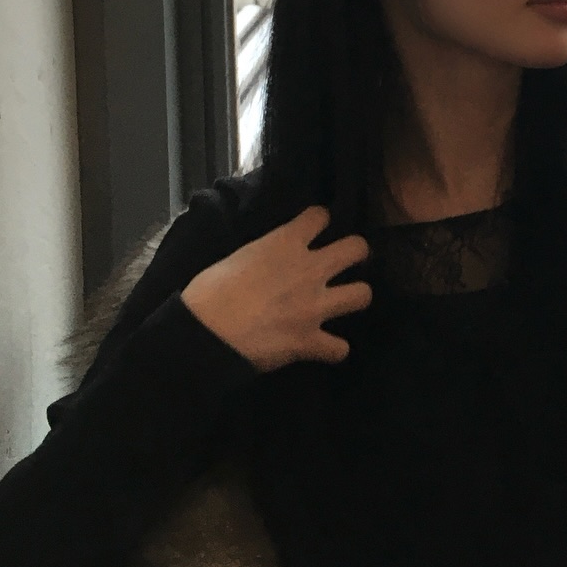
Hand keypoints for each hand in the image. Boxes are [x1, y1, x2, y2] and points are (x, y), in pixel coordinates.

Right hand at [180, 205, 372, 371]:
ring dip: (355, 298)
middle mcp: (310, 269)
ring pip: (362, 295)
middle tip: (345, 262)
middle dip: (356, 253)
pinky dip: (333, 350)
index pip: (320, 216)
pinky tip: (325, 348)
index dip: (319, 221)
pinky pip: (340, 349)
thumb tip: (269, 261)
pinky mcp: (310, 341)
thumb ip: (265, 254)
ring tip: (345, 302)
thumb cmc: (208, 291)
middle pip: (357, 248)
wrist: (205, 334)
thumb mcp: (238, 257)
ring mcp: (315, 306)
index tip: (315, 228)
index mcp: (286, 243)